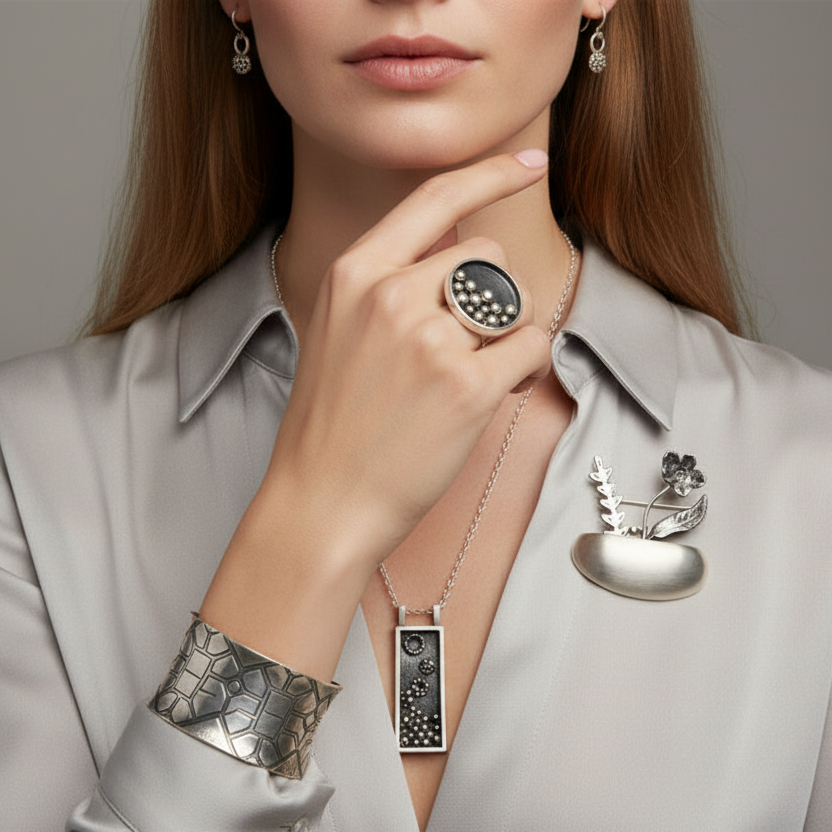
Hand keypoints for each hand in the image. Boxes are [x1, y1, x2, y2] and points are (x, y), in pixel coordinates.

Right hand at [201, 151, 551, 677]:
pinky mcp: (467, 385)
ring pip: (511, 301)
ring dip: (506, 333)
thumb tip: (454, 248)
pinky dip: (524, 368)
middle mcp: (391, 294)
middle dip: (490, 296)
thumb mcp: (337, 330)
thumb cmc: (331, 423)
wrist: (322, 500)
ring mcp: (429, 339)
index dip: (490, 172)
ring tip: (478, 373)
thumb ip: (388, 283)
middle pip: (485, 257)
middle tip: (470, 343)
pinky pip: (531, 347)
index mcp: (355, 273)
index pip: (436, 197)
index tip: (529, 161)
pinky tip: (495, 392)